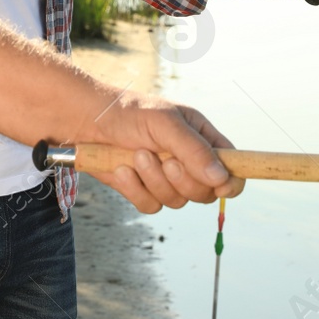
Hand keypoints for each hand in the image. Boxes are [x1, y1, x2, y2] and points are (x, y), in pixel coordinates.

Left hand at [84, 91, 244, 213]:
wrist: (85, 122)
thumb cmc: (127, 112)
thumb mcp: (164, 123)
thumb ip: (193, 149)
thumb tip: (221, 179)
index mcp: (201, 138)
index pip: (233, 168)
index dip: (231, 181)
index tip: (220, 185)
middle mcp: (187, 160)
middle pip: (206, 193)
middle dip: (184, 180)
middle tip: (165, 160)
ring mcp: (165, 178)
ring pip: (177, 202)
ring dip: (155, 180)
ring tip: (137, 154)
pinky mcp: (143, 191)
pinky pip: (151, 206)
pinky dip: (135, 190)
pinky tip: (122, 169)